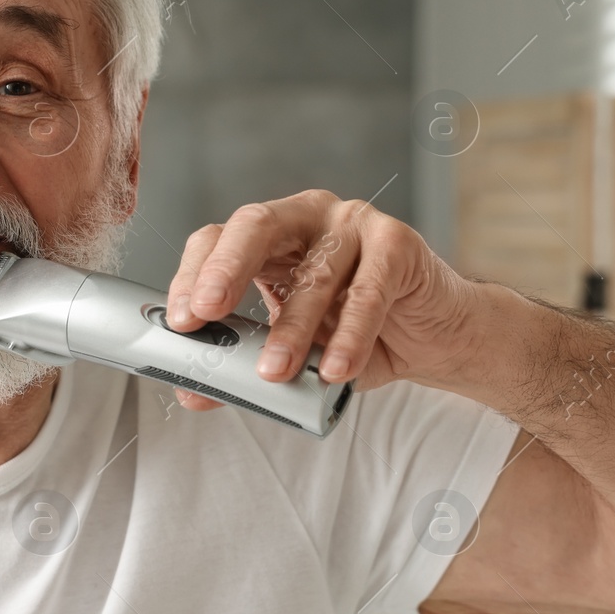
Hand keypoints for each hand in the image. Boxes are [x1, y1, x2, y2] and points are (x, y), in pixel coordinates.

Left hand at [163, 189, 477, 410]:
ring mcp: (353, 224)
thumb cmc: (356, 337)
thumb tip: (194, 393)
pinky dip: (350, 334)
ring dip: (291, 327)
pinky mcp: (397, 244)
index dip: (192, 275)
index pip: (216, 238)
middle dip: (225, 269)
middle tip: (206, 313)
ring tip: (276, 372)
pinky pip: (369, 291)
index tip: (180, 322)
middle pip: (255, 225)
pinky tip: (337, 369)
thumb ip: (245, 368)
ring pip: (314, 271)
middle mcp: (305, 220)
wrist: (434, 339)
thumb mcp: (293, 354)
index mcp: (269, 238)